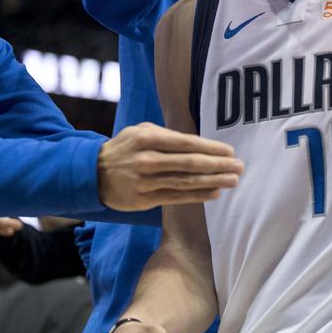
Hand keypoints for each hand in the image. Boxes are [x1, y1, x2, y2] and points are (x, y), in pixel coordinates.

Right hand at [97, 122, 242, 210]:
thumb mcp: (140, 132)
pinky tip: (215, 193)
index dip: (210, 148)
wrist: (92, 173)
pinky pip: (176, 197)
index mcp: (147, 138)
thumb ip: (167, 135)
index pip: (186, 143)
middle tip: (239, 167)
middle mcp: (146, 159)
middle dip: (218, 165)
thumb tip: (200, 143)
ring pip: (185, 182)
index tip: (230, 151)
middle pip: (189, 163)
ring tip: (233, 181)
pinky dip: (197, 195)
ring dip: (213, 181)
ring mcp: (144, 181)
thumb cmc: (125, 148)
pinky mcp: (143, 200)